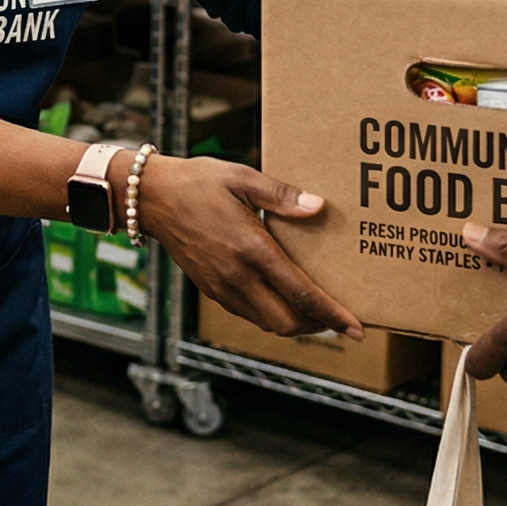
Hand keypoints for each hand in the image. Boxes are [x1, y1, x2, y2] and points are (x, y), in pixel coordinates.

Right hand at [139, 155, 360, 338]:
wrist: (150, 197)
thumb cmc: (197, 182)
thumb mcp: (242, 178)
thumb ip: (282, 196)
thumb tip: (318, 207)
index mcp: (251, 248)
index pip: (300, 294)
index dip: (332, 315)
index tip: (355, 328)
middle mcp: (236, 275)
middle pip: (286, 322)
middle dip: (317, 325)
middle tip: (338, 317)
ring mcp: (221, 286)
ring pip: (266, 322)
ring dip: (293, 322)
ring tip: (314, 309)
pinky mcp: (210, 288)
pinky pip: (248, 313)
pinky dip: (270, 313)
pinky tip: (281, 297)